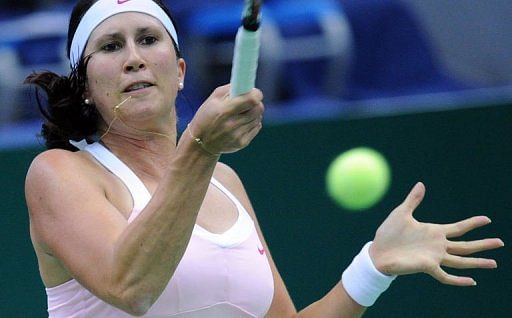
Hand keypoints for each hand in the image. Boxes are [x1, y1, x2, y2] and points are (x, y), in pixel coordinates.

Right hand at [187, 84, 263, 154]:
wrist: (201, 142)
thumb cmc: (207, 116)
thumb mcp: (213, 99)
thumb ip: (230, 89)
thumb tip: (248, 86)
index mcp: (224, 110)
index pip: (252, 100)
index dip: (256, 94)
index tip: (254, 93)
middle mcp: (232, 124)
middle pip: (258, 108)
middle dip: (256, 103)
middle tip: (248, 103)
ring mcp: (238, 135)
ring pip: (258, 118)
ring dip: (253, 113)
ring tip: (242, 114)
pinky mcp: (242, 143)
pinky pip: (256, 127)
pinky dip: (252, 123)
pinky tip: (241, 123)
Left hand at [369, 182, 503, 285]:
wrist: (377, 252)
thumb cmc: (388, 233)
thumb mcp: (401, 213)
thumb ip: (414, 200)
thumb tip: (421, 183)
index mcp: (434, 232)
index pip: (458, 228)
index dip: (472, 223)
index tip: (487, 219)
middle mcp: (437, 245)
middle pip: (465, 245)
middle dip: (483, 244)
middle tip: (500, 243)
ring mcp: (434, 257)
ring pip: (461, 260)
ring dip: (477, 262)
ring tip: (494, 263)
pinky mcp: (427, 267)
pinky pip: (446, 276)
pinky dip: (458, 280)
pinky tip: (472, 281)